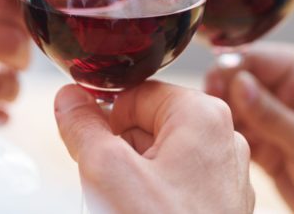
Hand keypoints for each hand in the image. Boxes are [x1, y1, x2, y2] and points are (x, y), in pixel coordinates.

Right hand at [54, 81, 253, 213]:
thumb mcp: (107, 171)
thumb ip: (82, 126)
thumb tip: (68, 96)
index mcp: (203, 115)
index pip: (136, 92)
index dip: (107, 116)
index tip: (91, 139)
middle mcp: (223, 138)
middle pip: (148, 123)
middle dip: (120, 147)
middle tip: (111, 180)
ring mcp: (224, 174)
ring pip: (159, 154)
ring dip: (133, 173)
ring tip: (127, 203)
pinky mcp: (220, 202)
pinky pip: (175, 181)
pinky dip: (153, 193)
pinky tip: (142, 213)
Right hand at [206, 42, 293, 213]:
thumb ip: (272, 114)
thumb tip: (237, 83)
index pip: (257, 57)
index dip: (231, 68)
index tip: (213, 86)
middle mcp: (287, 86)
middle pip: (237, 77)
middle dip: (222, 93)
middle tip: (212, 111)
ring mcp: (272, 111)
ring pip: (231, 103)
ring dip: (222, 116)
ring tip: (215, 130)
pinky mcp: (261, 136)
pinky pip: (233, 128)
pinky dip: (225, 135)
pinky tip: (222, 143)